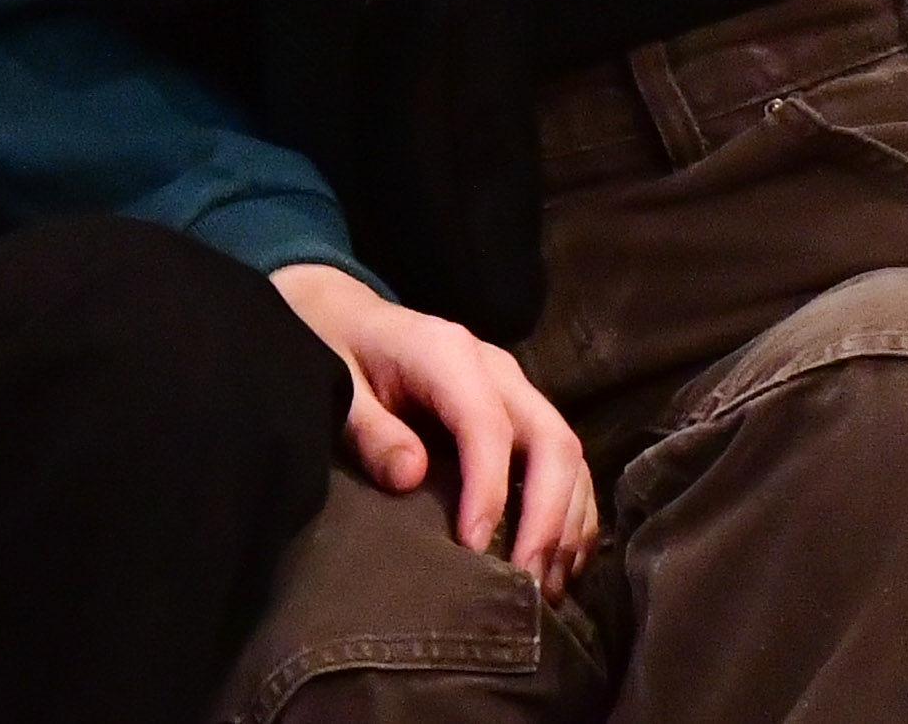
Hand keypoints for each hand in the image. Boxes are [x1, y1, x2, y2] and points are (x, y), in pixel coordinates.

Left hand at [270, 263, 599, 600]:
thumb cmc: (338, 352)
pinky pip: (565, 465)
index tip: (475, 547)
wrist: (349, 319)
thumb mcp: (336, 385)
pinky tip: (557, 563)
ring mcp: (517, 392)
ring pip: (569, 456)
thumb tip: (411, 476)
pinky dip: (571, 515)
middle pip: (552, 439)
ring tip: (544, 588)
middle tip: (526, 582)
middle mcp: (497, 369)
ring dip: (566, 525)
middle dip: (548, 516)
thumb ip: (370, 428)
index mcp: (447, 353)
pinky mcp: (523, 416)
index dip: (490, 488)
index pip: (487, 423)